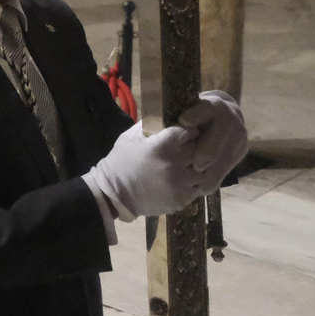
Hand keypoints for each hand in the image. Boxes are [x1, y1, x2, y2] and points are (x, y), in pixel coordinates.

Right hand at [83, 121, 202, 220]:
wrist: (113, 194)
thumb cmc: (119, 162)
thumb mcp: (129, 137)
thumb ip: (148, 125)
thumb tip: (163, 115)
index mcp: (162, 146)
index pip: (187, 132)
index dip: (187, 131)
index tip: (185, 134)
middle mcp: (175, 164)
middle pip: (198, 150)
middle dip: (193, 148)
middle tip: (185, 150)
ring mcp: (180, 184)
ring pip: (201, 171)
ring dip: (194, 168)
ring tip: (185, 168)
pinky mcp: (181, 200)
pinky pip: (195, 189)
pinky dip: (190, 186)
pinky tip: (180, 183)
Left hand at [178, 90, 248, 192]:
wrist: (220, 117)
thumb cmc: (189, 117)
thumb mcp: (180, 112)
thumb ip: (169, 120)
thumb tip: (148, 127)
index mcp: (210, 104)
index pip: (205, 108)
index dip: (196, 115)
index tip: (183, 121)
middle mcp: (227, 116)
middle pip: (219, 134)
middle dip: (208, 150)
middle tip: (196, 165)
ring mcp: (238, 133)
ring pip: (226, 154)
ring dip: (213, 171)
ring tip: (199, 186)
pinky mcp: (241, 149)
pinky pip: (229, 166)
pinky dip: (216, 178)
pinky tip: (204, 188)